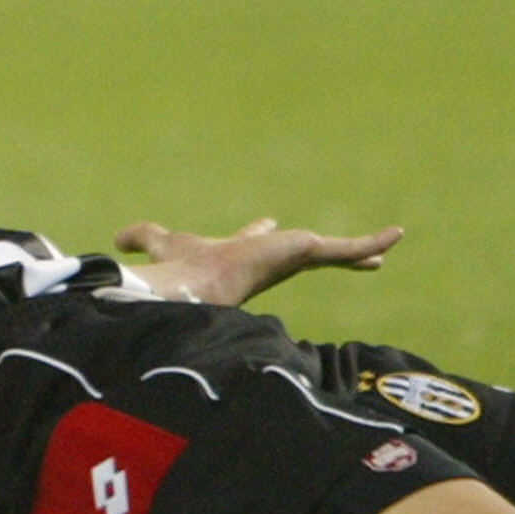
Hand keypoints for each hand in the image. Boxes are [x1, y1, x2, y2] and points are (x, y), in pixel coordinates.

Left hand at [115, 217, 403, 307]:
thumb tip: (116, 239)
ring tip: (389, 245)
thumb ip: (143, 238)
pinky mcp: (307, 254)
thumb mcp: (163, 241)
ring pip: (333, 254)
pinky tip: (398, 235)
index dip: (261, 233)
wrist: (197, 290)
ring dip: (360, 251)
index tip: (267, 223)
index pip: (256, 242)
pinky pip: (346, 250)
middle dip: (326, 252)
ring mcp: (291, 257)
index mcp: (240, 255)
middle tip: (351, 253)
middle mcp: (270, 258)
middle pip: (305, 252)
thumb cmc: (179, 269)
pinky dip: (371, 242)